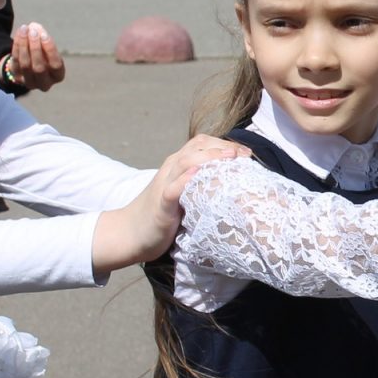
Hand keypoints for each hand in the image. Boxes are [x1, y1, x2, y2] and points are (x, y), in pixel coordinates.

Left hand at [3, 22, 66, 93]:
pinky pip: (16, 61)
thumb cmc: (45, 53)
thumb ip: (43, 36)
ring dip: (24, 45)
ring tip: (25, 29)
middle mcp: (45, 83)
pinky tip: (20, 34)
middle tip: (33, 32)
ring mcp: (30, 82)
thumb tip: (34, 27)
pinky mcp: (17, 78)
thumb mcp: (48, 47)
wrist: (31, 64)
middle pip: (39, 68)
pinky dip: (17, 46)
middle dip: (35, 48)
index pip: (56, 65)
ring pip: (25, 64)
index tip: (44, 35)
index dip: (50, 50)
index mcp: (58, 76)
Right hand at [92, 135, 250, 272]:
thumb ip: (201, 186)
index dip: (225, 144)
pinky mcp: (161, 203)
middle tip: (245, 154)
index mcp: (178, 166)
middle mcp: (171, 169)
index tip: (246, 153)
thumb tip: (233, 187)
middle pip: (198, 147)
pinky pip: (173, 188)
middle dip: (223, 147)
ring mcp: (165, 184)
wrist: (130, 233)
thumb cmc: (162, 216)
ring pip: (186, 161)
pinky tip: (200, 176)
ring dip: (209, 157)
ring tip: (230, 157)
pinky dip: (187, 180)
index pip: (203, 144)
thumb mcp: (185, 196)